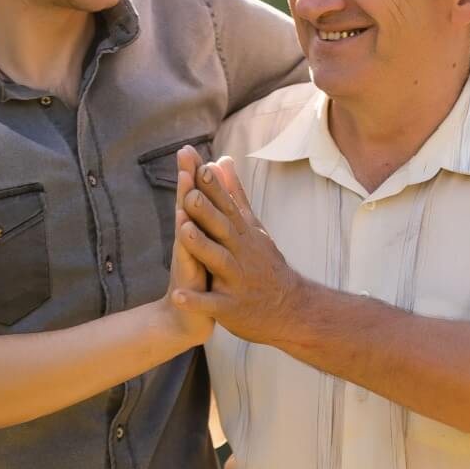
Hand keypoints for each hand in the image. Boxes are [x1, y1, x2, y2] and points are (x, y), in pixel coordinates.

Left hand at [173, 156, 305, 344]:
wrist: (291, 308)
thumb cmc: (264, 264)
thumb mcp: (252, 226)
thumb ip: (233, 194)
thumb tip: (221, 159)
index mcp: (243, 234)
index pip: (227, 206)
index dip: (214, 188)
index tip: (201, 166)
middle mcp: (241, 253)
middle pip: (222, 229)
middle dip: (207, 212)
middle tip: (190, 194)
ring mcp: (237, 280)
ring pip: (218, 261)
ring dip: (202, 247)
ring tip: (182, 233)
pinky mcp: (231, 307)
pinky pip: (211, 303)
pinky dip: (196, 301)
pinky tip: (178, 296)